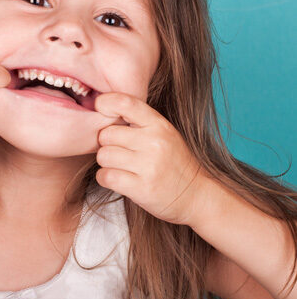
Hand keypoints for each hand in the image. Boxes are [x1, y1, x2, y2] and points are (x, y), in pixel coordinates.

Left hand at [94, 92, 211, 225]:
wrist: (198, 195)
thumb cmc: (173, 161)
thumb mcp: (163, 132)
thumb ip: (138, 120)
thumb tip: (102, 108)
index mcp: (158, 124)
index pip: (125, 103)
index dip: (106, 103)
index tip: (100, 108)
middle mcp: (154, 142)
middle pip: (106, 134)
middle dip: (106, 144)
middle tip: (118, 151)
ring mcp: (149, 166)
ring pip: (103, 156)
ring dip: (106, 163)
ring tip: (120, 166)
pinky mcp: (142, 189)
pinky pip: (105, 176)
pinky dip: (105, 178)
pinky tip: (118, 178)